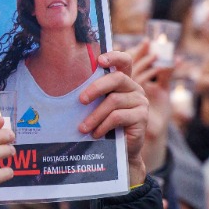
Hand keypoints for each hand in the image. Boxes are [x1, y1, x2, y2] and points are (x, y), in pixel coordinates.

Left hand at [76, 51, 149, 185]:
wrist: (121, 152)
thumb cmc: (105, 126)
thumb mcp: (97, 107)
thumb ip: (92, 95)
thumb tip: (66, 87)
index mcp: (124, 82)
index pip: (124, 61)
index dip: (114, 56)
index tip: (99, 61)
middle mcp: (135, 88)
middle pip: (117, 78)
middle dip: (96, 88)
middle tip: (80, 101)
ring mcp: (140, 102)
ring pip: (114, 101)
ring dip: (95, 115)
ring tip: (83, 128)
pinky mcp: (141, 116)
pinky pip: (118, 116)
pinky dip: (103, 125)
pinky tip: (96, 134)